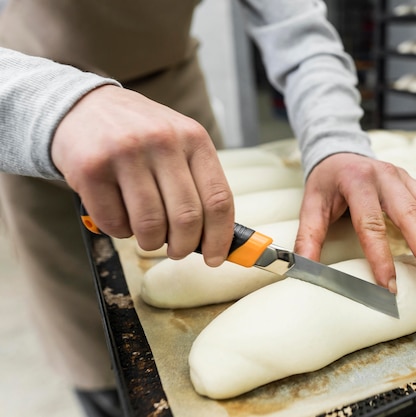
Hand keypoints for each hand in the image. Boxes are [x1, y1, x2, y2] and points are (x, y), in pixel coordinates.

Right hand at [51, 85, 233, 265]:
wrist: (83, 107)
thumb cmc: (141, 135)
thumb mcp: (179, 144)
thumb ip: (199, 184)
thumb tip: (216, 240)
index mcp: (194, 138)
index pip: (218, 199)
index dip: (220, 237)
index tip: (215, 258)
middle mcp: (162, 141)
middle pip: (186, 218)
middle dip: (183, 246)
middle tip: (176, 250)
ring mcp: (125, 153)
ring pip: (150, 225)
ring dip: (151, 242)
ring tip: (148, 234)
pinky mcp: (91, 168)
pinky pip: (114, 223)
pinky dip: (121, 232)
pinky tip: (120, 217)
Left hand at [294, 153, 415, 291]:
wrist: (339, 151)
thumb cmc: (326, 183)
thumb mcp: (311, 205)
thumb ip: (309, 237)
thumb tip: (303, 270)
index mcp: (357, 182)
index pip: (370, 224)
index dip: (379, 256)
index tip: (388, 286)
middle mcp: (386, 177)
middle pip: (410, 214)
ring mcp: (405, 177)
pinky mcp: (415, 182)